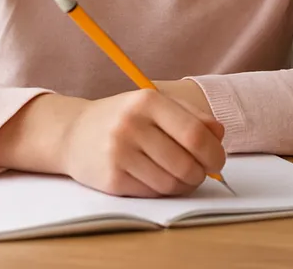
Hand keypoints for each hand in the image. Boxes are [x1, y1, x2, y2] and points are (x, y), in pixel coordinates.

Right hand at [60, 89, 225, 196]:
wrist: (73, 133)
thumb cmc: (125, 117)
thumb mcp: (157, 104)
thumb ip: (192, 115)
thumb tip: (220, 135)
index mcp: (149, 101)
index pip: (194, 133)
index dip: (213, 151)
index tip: (219, 160)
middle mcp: (132, 125)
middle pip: (184, 161)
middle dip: (202, 172)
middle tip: (205, 173)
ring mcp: (119, 153)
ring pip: (169, 181)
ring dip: (185, 184)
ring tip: (186, 178)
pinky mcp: (110, 179)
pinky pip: (150, 192)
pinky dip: (164, 191)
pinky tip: (163, 181)